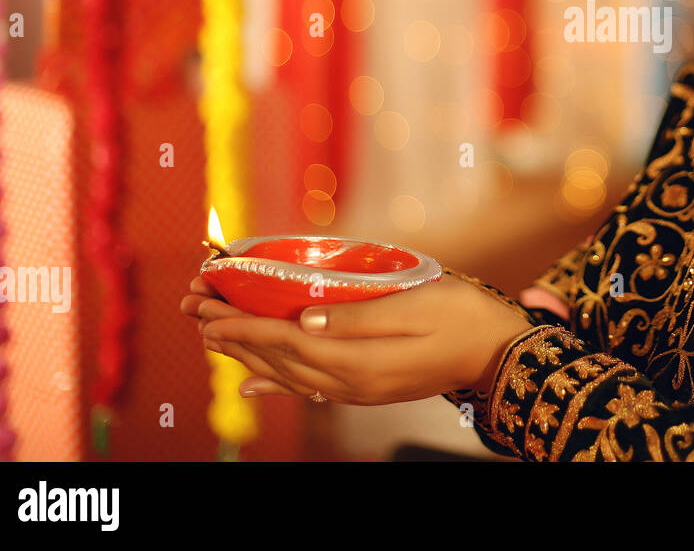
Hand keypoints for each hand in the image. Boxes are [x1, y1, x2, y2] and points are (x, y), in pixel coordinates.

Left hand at [179, 272, 538, 404]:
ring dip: (243, 353)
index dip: (243, 321)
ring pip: (283, 373)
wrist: (500, 353)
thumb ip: (359, 315)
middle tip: (193, 307)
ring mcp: (355, 390)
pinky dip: (272, 384)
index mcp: (357, 359)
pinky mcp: (365, 388)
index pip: (284, 339)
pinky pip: (305, 388)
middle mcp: (348, 382)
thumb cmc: (465, 317)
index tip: (208, 304)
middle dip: (230, 333)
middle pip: (275, 358)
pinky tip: (249, 386)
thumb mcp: (417, 304)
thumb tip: (305, 320)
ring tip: (209, 333)